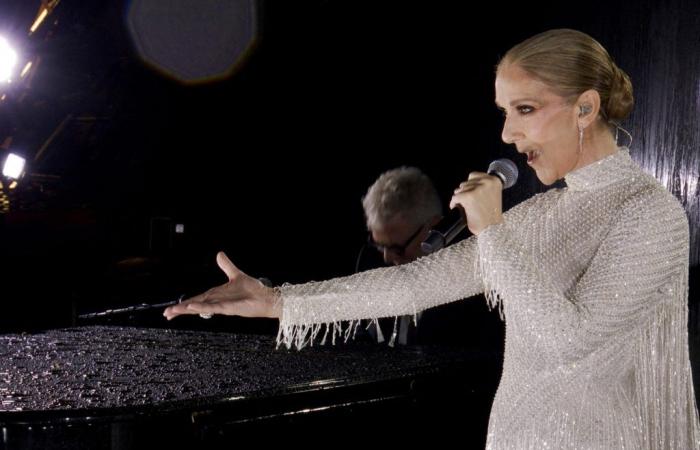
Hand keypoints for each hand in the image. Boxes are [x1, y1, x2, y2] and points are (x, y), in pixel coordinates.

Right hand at [163, 252, 280, 319]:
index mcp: (216, 295)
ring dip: (187, 309)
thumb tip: (219, 254)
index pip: (196, 299)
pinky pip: (213, 307)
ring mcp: (222, 306)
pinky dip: (202, 307)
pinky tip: (192, 307)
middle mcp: (217, 301)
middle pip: (195, 305)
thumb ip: (226, 265)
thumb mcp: (236, 274)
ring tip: (172, 312)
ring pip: (200, 308)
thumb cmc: (253, 290)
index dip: (184, 304)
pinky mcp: (229, 308)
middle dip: (180, 310)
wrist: (266, 297)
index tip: (171, 309)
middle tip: (166, 314)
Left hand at [449, 172, 502, 234]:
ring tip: (463, 206)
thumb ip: (484, 188)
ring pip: (459, 189)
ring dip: (459, 197)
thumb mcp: (492, 196)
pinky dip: (453, 203)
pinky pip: (455, 197)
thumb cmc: (492, 216)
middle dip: (464, 192)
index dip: (469, 185)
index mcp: (495, 181)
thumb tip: (467, 185)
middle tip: (466, 202)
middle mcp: (487, 182)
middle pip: (465, 182)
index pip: (474, 175)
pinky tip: (456, 208)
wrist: (492, 229)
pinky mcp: (468, 196)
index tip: (469, 192)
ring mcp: (478, 189)